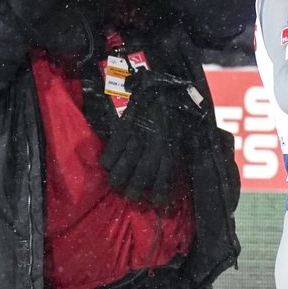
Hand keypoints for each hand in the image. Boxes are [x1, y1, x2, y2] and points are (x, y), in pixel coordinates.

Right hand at [100, 69, 203, 207]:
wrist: (160, 86)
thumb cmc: (172, 112)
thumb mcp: (181, 133)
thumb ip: (176, 153)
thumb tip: (174, 175)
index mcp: (171, 145)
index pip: (166, 175)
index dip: (160, 191)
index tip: (155, 203)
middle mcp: (155, 143)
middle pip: (143, 174)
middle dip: (135, 190)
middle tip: (131, 198)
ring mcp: (138, 135)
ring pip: (126, 163)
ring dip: (119, 178)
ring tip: (116, 185)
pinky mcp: (124, 126)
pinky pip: (114, 147)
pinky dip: (108, 158)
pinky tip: (106, 165)